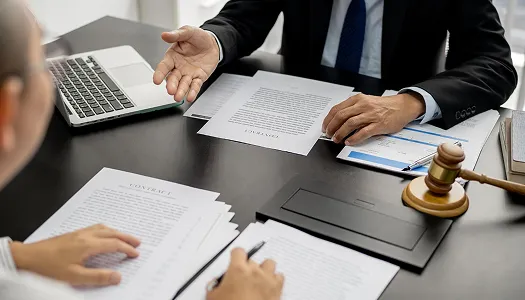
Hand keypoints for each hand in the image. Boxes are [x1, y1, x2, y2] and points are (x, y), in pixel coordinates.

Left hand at [10, 224, 140, 286]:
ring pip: (103, 228)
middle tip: (137, 242)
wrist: (28, 258)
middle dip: (126, 237)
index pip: (114, 245)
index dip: (127, 249)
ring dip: (116, 232)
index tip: (135, 253)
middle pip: (112, 233)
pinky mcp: (72, 234)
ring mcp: (78, 233)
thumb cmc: (48, 267)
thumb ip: (97, 277)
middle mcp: (85, 236)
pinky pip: (95, 228)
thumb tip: (117, 276)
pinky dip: (105, 230)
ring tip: (124, 237)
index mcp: (88, 245)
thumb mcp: (75, 277)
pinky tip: (102, 234)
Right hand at [153, 26, 219, 101]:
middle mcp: (178, 67)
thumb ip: (176, 34)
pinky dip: (192, 92)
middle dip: (171, 85)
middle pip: (173, 78)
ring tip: (178, 97)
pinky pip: (195, 86)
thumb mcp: (187, 32)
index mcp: (172, 56)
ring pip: (183, 84)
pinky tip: (189, 97)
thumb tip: (164, 35)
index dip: (159, 73)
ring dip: (180, 91)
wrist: (213, 43)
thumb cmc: (197, 37)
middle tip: (170, 90)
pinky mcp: (199, 78)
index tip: (156, 80)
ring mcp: (188, 74)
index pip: (164, 66)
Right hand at [207, 248, 283, 299]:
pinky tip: (269, 286)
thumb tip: (215, 285)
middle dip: (248, 267)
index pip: (238, 252)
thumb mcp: (213, 297)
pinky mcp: (277, 289)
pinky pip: (280, 277)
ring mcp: (267, 279)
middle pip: (252, 259)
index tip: (235, 259)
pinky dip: (275, 280)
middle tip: (243, 277)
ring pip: (269, 263)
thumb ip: (214, 286)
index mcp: (238, 270)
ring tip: (259, 277)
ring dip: (264, 269)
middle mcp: (254, 271)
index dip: (236, 256)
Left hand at [322, 93, 424, 144]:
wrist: (402, 106)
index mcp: (358, 99)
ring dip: (340, 133)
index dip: (328, 120)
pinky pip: (363, 132)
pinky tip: (349, 142)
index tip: (325, 127)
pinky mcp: (379, 124)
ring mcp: (371, 115)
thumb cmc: (383, 106)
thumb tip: (337, 121)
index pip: (337, 109)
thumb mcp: (365, 102)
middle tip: (329, 135)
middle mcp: (363, 105)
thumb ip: (353, 109)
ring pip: (350, 124)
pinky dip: (354, 138)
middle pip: (341, 116)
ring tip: (337, 139)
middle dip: (332, 127)